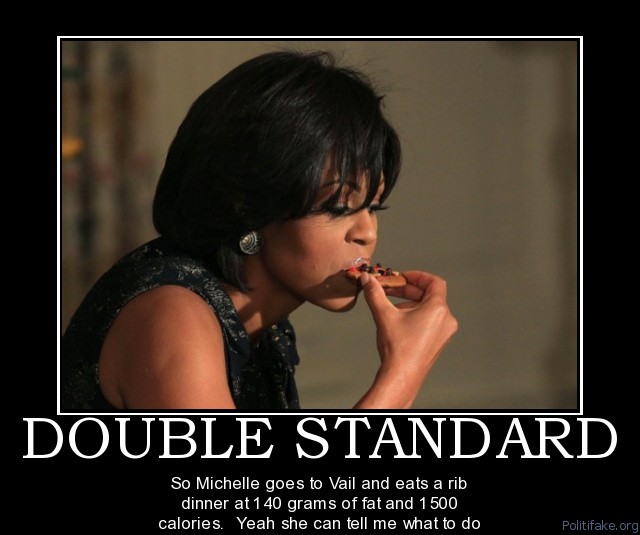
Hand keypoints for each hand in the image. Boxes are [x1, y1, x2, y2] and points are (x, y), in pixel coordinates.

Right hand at [355, 270, 457, 408]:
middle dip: (407, 290)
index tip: (401, 277)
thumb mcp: (384, 315)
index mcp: (438, 309)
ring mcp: (444, 332)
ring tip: (390, 308)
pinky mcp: (438, 342)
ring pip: (428, 308)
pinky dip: (415, 316)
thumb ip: (375, 293)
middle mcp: (446, 319)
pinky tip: (397, 322)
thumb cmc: (397, 347)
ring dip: (409, 303)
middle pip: (429, 295)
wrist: (401, 376)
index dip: (417, 276)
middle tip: (389, 289)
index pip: (433, 282)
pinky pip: (430, 321)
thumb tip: (366, 277)